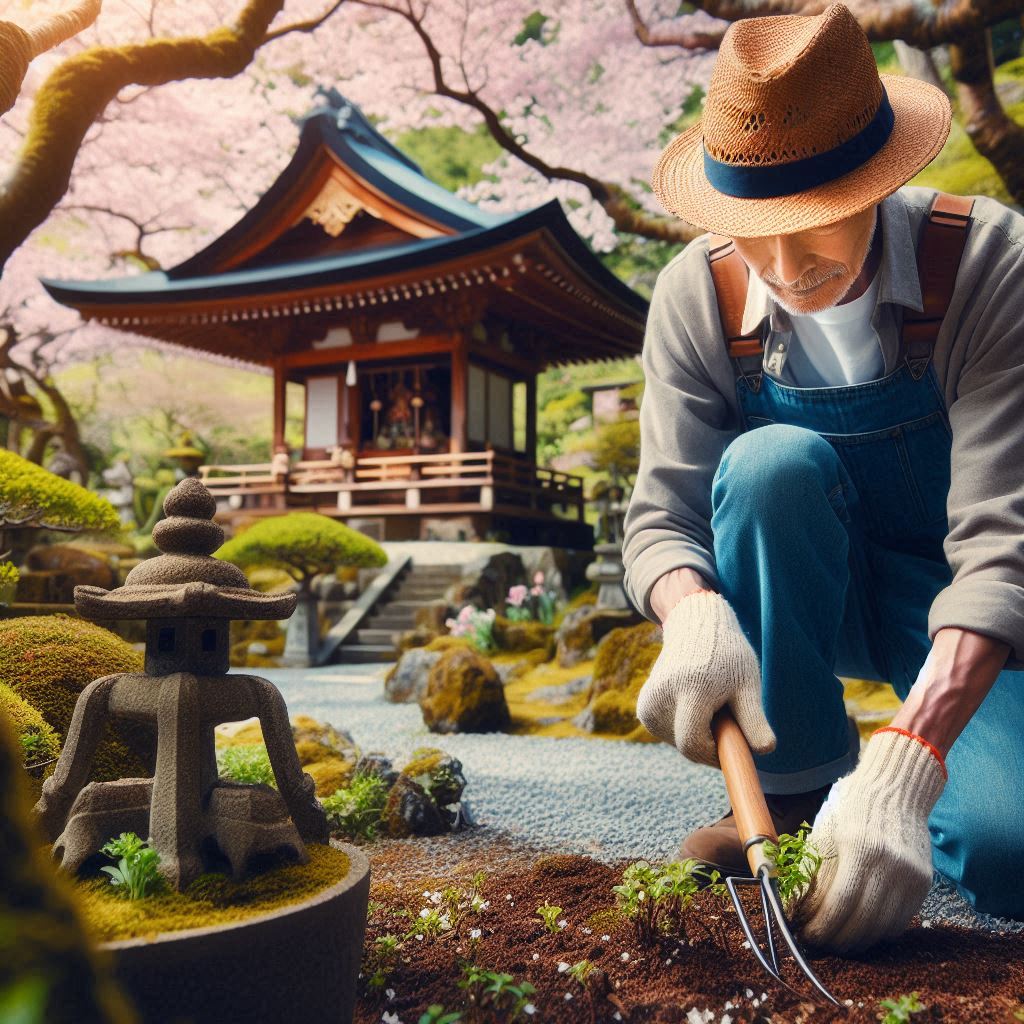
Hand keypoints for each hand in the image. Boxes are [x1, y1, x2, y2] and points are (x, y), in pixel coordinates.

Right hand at [635, 589, 775, 767]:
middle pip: (687, 746)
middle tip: (727, 719)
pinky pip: (670, 734)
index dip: (715, 756)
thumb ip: (754, 718)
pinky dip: (685, 728)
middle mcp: (662, 696)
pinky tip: (693, 704)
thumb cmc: (727, 655)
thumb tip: (765, 750)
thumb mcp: (747, 683)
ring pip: (679, 742)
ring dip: (698, 736)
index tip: (734, 750)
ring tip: (709, 705)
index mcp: (690, 688)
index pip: (693, 744)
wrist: (694, 627)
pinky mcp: (644, 709)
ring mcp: (648, 703)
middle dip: (710, 744)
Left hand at [786, 727, 946, 953]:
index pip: (841, 901)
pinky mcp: (924, 882)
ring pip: (885, 927)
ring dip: (860, 941)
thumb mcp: (826, 829)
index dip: (823, 925)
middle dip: (839, 939)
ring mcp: (912, 875)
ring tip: (839, 941)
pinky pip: (902, 920)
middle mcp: (891, 863)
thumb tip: (798, 905)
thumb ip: (815, 868)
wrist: (897, 788)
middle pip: (864, 921)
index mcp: (860, 846)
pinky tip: (863, 929)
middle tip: (821, 944)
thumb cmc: (854, 806)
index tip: (807, 934)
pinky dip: (881, 931)